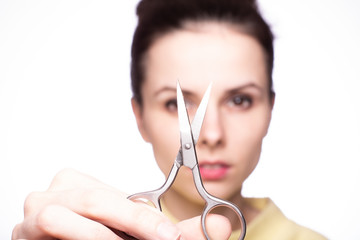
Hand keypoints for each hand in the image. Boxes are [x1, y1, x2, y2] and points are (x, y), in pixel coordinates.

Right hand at [12, 169, 230, 239]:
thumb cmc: (103, 239)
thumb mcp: (138, 234)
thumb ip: (177, 231)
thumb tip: (223, 225)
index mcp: (78, 183)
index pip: (114, 195)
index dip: (145, 218)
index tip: (172, 235)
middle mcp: (53, 193)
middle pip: (95, 201)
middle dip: (132, 224)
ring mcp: (32, 214)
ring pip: (66, 219)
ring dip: (101, 237)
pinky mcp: (21, 235)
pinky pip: (50, 235)